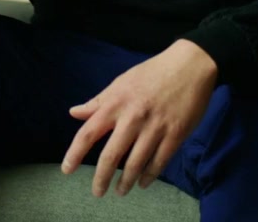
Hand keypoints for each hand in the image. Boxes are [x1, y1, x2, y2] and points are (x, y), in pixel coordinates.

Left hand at [61, 40, 217, 197]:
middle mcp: (133, 117)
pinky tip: (143, 183)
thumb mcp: (121, 82)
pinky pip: (159, 161)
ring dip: (126, 181)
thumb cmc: (152, 73)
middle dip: (102, 177)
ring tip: (120, 191)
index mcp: (116, 102)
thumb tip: (74, 113)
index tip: (67, 169)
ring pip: (136, 163)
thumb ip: (98, 101)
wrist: (190, 65)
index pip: (89, 132)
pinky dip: (149, 176)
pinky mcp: (176, 134)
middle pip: (112, 155)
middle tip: (97, 192)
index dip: (75, 153)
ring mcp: (155, 127)